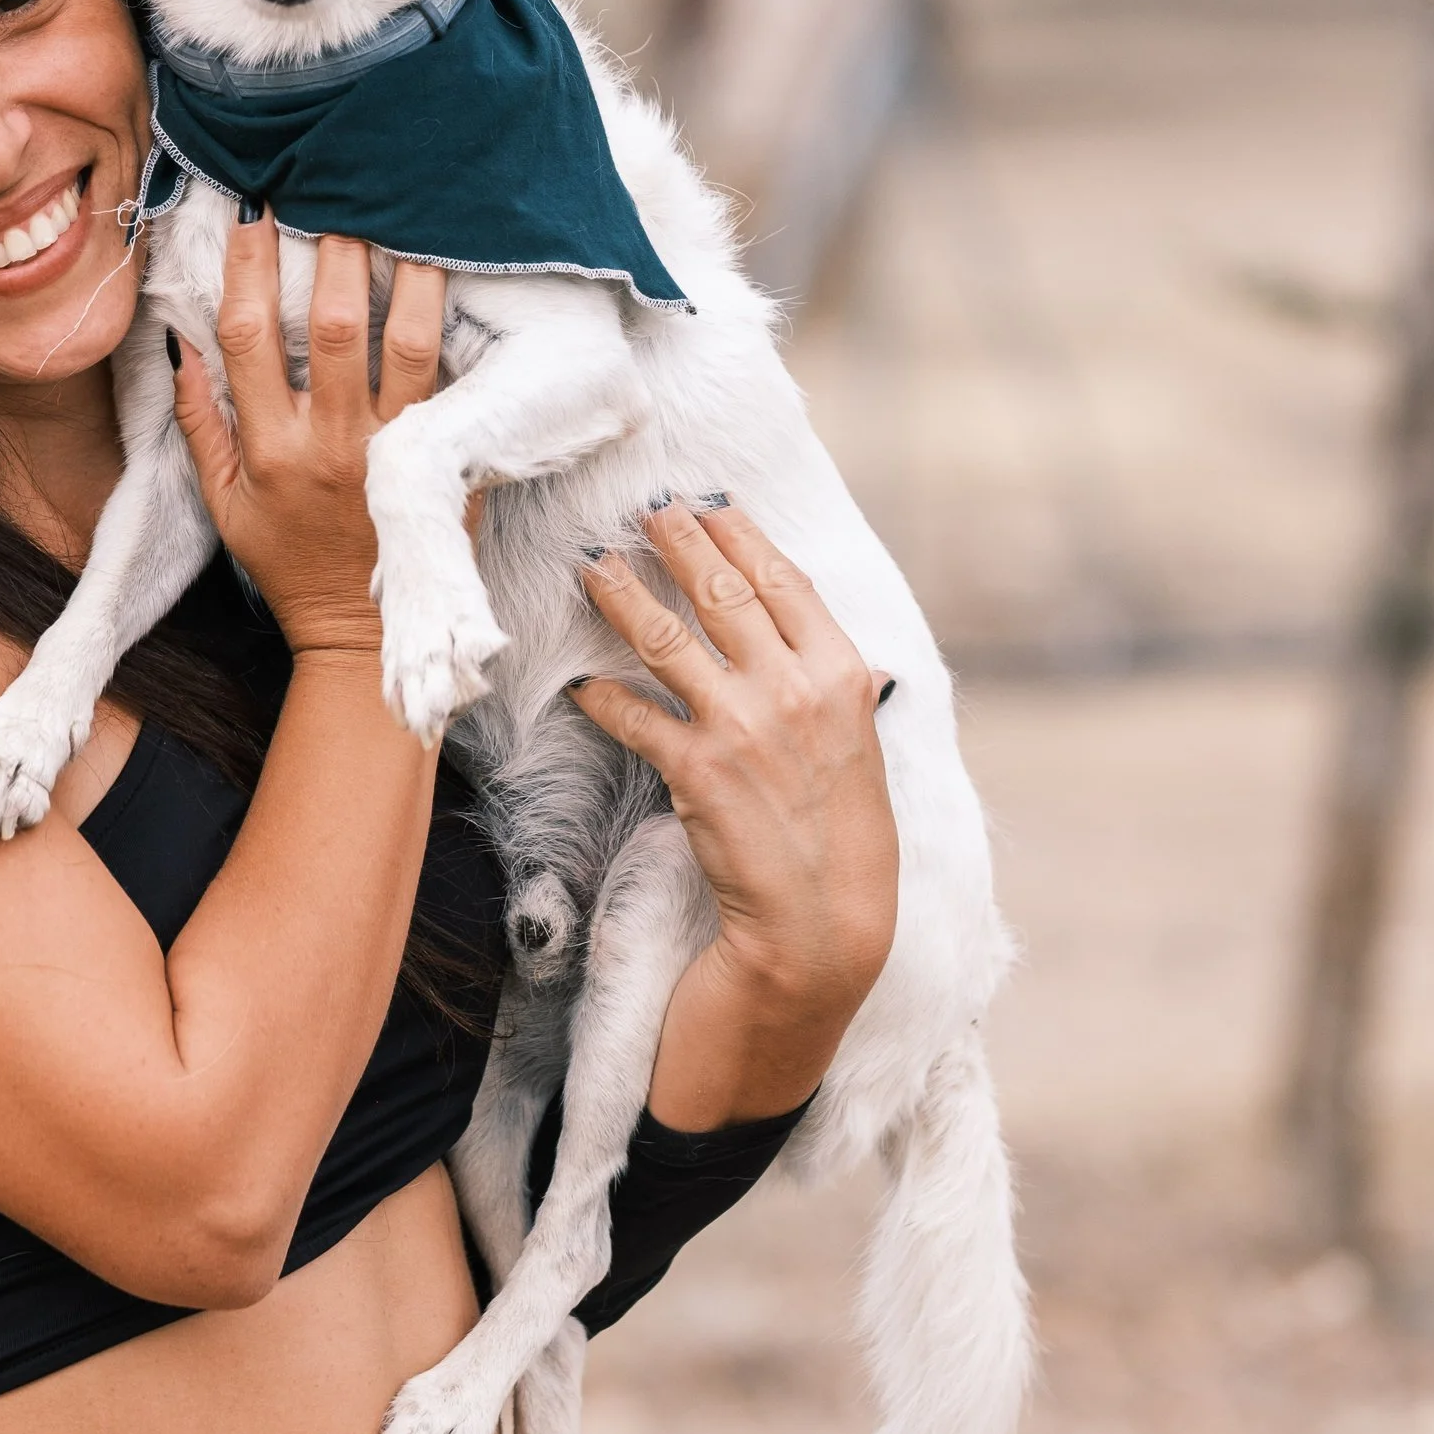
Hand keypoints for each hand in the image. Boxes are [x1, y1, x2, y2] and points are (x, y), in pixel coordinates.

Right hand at [170, 217, 446, 659]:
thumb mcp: (223, 503)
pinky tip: (456, 276)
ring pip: (406, 343)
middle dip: (335, 248)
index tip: (256, 209)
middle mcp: (329, 442)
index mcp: (268, 447)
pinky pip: (450, 382)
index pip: (248, 335)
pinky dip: (454, 326)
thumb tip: (181, 343)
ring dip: (408, 273)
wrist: (358, 637)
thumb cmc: (288, 563)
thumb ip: (200, 422)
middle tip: (342, 187)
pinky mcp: (437, 463)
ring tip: (410, 215)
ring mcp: (389, 450)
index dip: (249, 266)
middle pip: (333, 324)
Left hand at [568, 498, 896, 1122]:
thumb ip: (825, 686)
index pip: (785, 582)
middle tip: (644, 510)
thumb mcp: (856, 747)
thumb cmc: (840, 838)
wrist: (823, 926)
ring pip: (666, 635)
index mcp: (844, 675)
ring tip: (590, 565)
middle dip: (677, 541)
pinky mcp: (695, 769)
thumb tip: (792, 634)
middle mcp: (795, 688)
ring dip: (620, 592)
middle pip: (723, 590)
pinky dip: (599, 696)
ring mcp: (743, 726)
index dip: (744, 536)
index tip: (713, 507)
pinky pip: (631, 713)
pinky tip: (576, 684)